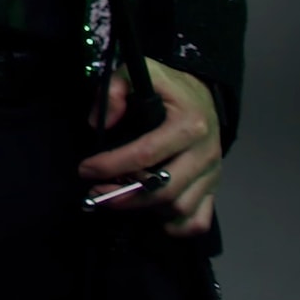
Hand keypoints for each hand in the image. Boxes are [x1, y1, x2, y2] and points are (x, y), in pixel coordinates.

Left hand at [79, 57, 222, 236]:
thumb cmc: (169, 87)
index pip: (146, 154)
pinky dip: (176, 227)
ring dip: (145, 209)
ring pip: (179, 208)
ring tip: (118, 196)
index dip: (111, 165)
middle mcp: (205, 152)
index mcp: (188, 124)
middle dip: (124, 196)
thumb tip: (99, 122)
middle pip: (165, 189)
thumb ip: (114, 89)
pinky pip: (199, 221)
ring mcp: (212, 173)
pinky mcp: (214, 187)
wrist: (204, 95)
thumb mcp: (140, 72)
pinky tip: (153, 216)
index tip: (85, 169)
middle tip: (96, 190)